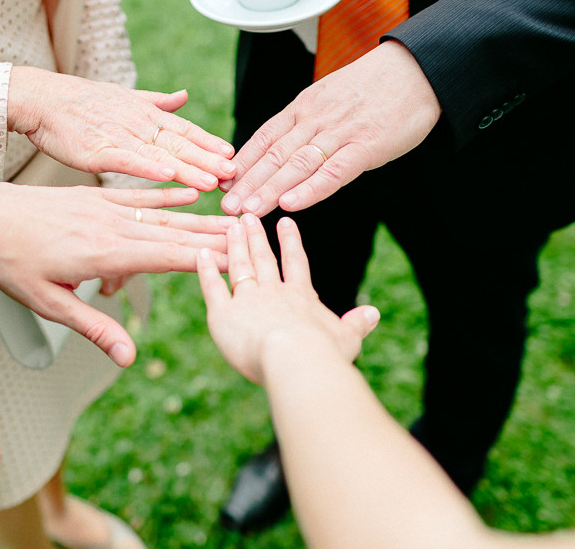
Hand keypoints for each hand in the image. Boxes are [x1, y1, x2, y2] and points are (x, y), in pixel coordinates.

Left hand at [0, 173, 235, 366]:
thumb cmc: (11, 261)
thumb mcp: (48, 304)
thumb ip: (94, 327)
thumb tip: (128, 357)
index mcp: (103, 253)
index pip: (167, 257)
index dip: (205, 260)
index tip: (239, 262)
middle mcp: (112, 226)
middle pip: (175, 235)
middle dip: (216, 240)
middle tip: (254, 241)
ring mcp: (106, 208)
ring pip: (164, 216)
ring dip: (200, 220)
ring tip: (232, 222)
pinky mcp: (97, 198)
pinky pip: (140, 195)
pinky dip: (168, 196)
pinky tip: (190, 195)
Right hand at [8, 66, 235, 190]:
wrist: (42, 98)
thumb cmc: (82, 102)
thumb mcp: (125, 97)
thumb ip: (158, 102)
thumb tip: (184, 96)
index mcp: (147, 115)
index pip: (186, 131)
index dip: (210, 143)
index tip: (234, 157)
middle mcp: (139, 124)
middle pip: (181, 144)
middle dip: (209, 160)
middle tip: (235, 175)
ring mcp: (120, 137)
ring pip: (160, 153)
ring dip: (188, 168)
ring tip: (212, 182)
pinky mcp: (98, 150)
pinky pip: (128, 160)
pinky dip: (148, 166)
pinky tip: (168, 175)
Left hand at [197, 213, 379, 385]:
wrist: (295, 358)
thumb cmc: (323, 354)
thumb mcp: (347, 338)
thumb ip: (357, 324)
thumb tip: (374, 313)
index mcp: (301, 297)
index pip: (295, 263)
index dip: (291, 242)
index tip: (286, 221)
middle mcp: (273, 292)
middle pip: (264, 258)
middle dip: (256, 236)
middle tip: (248, 216)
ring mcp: (247, 299)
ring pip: (239, 265)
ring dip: (235, 245)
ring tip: (229, 225)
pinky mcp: (224, 313)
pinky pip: (212, 287)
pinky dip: (206, 270)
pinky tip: (200, 254)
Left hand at [220, 41, 441, 216]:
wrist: (418, 69)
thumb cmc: (374, 88)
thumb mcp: (330, 98)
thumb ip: (306, 123)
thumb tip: (282, 150)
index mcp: (304, 107)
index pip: (264, 137)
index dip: (242, 163)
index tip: (220, 184)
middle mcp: (315, 118)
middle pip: (273, 155)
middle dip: (247, 183)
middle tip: (224, 207)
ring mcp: (340, 132)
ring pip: (296, 165)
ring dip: (269, 190)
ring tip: (247, 211)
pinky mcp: (366, 146)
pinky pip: (333, 171)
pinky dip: (310, 189)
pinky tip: (290, 204)